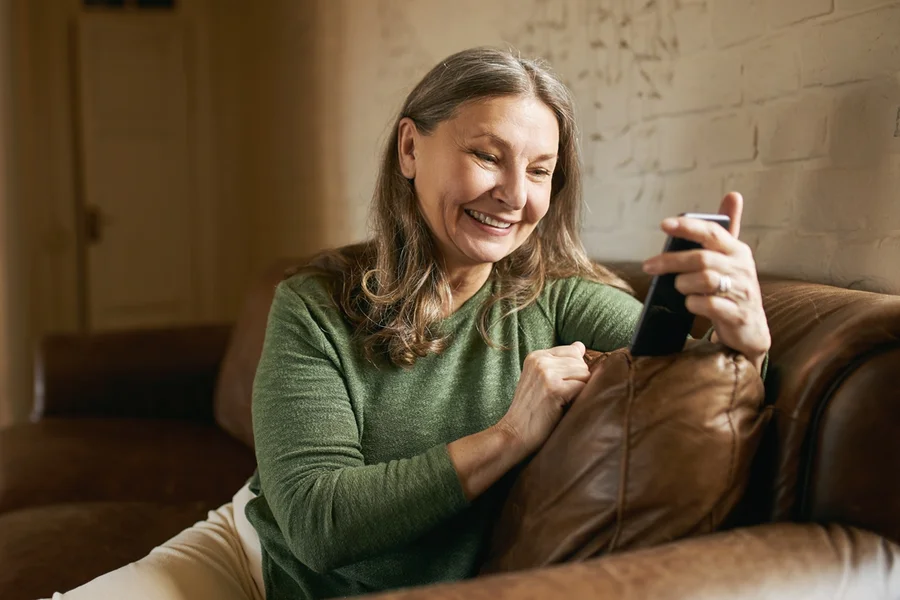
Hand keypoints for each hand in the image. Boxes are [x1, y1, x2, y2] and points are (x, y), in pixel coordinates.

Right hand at [495, 342, 589, 456]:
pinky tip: (564, 408)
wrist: (514, 434)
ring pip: (585, 374)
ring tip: (563, 403)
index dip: (575, 371)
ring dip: (580, 391)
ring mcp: (546, 373)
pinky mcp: (553, 388)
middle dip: (579, 382)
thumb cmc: (531, 411)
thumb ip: (559, 362)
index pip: (573, 351)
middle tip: (562, 399)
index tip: (562, 386)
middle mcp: (540, 360)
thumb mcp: (540, 380)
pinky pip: (583, 387)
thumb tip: (581, 345)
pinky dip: (579, 400)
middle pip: (581, 363)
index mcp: (536, 356)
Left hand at [641, 192, 770, 369]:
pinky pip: (709, 305)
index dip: (688, 226)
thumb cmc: (732, 289)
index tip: (664, 225)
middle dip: (671, 261)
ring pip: (704, 280)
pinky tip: (690, 304)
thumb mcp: (730, 260)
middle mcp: (742, 268)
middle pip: (701, 258)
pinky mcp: (738, 315)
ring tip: (679, 288)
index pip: (712, 232)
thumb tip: (733, 195)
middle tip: (649, 265)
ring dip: (683, 284)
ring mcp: (742, 292)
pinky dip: (693, 304)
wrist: (751, 330)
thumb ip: (723, 233)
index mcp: (737, 251)